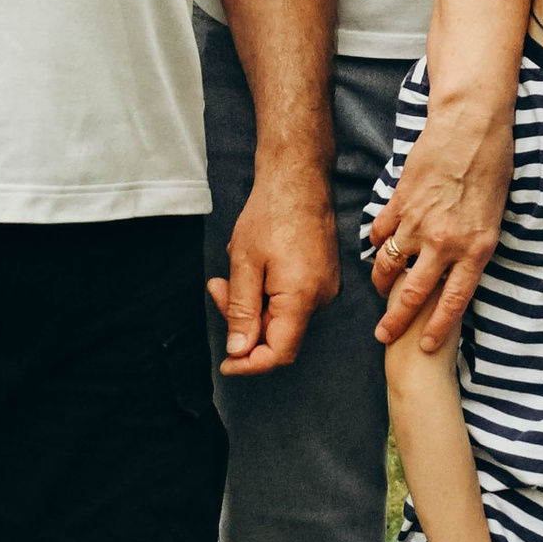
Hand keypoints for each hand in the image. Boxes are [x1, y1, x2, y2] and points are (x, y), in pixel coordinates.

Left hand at [211, 156, 339, 371]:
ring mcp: (325, 286)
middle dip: (243, 321)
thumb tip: (239, 351)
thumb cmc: (271, 213)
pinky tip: (253, 267)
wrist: (299, 178)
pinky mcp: (323, 276)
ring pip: (282, 315)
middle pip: (278, 333)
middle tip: (218, 289)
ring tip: (232, 272)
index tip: (226, 363)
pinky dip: (267, 292)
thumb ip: (242, 311)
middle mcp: (321, 297)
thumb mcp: (245, 263)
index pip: (279, 353)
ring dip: (252, 303)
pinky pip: (291, 299)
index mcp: (302, 298)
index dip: (250, 364)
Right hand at [370, 97, 515, 356]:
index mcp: (475, 249)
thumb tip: (458, 268)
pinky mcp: (400, 203)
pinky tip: (377, 246)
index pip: (453, 301)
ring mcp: (418, 223)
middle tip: (383, 335)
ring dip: (381, 280)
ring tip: (380, 287)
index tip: (426, 347)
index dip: (436, 328)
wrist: (472, 126)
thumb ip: (474, 246)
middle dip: (395, 320)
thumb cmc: (492, 167)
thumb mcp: (495, 216)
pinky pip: (381, 232)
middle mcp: (445, 243)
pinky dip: (376, 241)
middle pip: (413, 294)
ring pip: (389, 264)